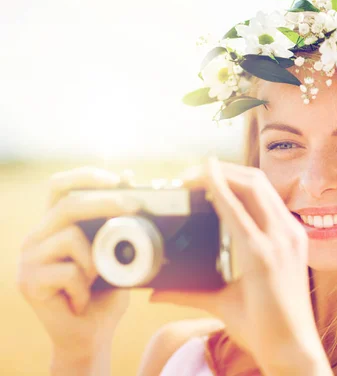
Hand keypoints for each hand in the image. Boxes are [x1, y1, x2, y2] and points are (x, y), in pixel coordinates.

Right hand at [16, 167, 140, 369]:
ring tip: (95, 280)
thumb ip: (118, 222)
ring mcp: (28, 259)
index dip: (86, 175)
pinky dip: (86, 287)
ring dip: (96, 259)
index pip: (60, 186)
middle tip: (136, 206)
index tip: (119, 178)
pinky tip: (81, 300)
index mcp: (56, 225)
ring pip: (70, 237)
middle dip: (106, 201)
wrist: (91, 333)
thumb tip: (131, 181)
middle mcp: (37, 236)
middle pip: (67, 204)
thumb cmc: (105, 290)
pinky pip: (68, 272)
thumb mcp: (118, 252)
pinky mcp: (28, 282)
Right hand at [150, 157, 330, 373]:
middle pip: (252, 184)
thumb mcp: (221, 306)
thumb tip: (152, 293)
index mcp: (259, 254)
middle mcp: (280, 238)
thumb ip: (186, 293)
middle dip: (224, 171)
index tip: (198, 167)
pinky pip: (276, 202)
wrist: (296, 346)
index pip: (232, 203)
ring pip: (267, 188)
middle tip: (198, 173)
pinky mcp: (298, 237)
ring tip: (215, 178)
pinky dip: (255, 192)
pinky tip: (238, 195)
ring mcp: (293, 235)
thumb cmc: (261, 330)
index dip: (213, 180)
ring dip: (240, 177)